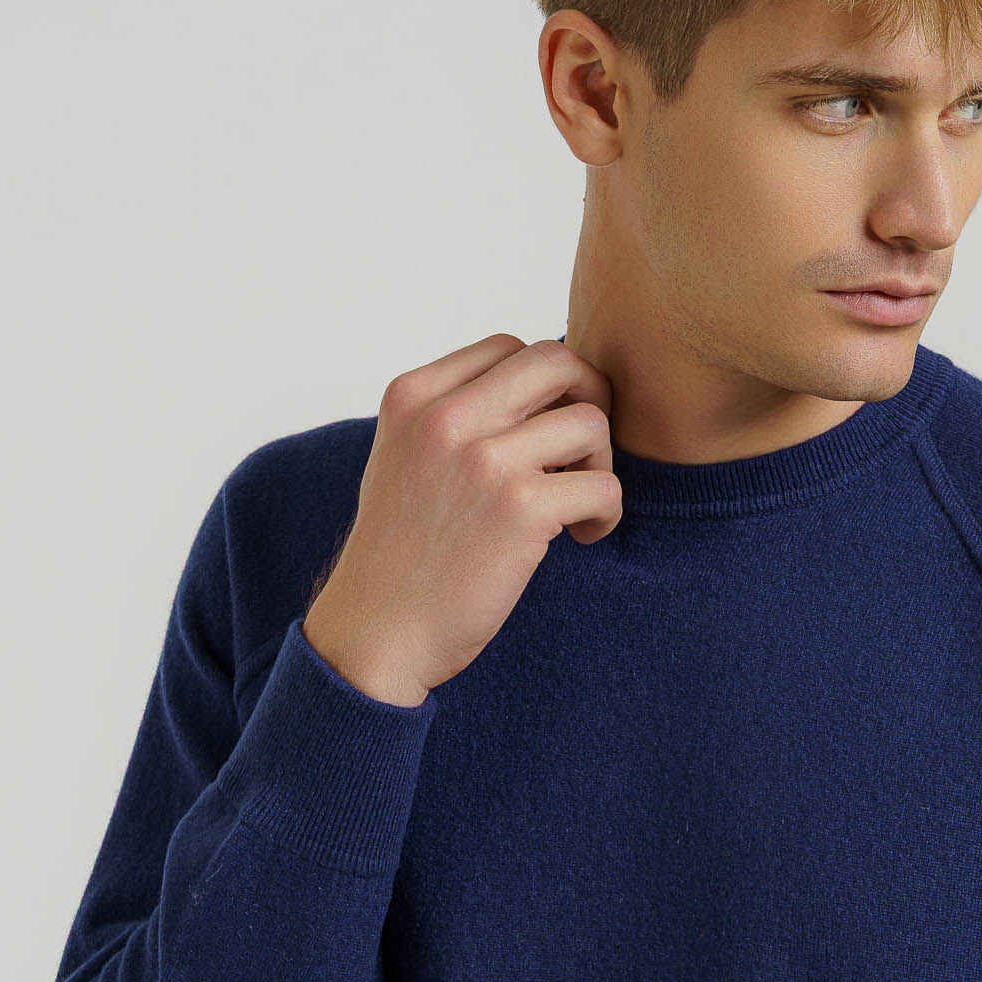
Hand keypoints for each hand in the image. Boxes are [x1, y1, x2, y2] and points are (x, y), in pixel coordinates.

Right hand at [303, 334, 619, 705]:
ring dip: (599, 464)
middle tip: (580, 455)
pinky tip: (580, 536)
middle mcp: (445, 416)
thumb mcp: (402, 459)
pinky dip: (605, 513)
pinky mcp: (520, 508)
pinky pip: (604, 486)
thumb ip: (452, 418)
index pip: (508, 349)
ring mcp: (483, 459)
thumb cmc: (399, 555)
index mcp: (413, 396)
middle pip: (556, 362)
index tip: (541, 434)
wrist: (375, 632)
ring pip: (591, 422)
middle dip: (588, 401)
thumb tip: (538, 395)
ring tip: (575, 506)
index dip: (542, 387)